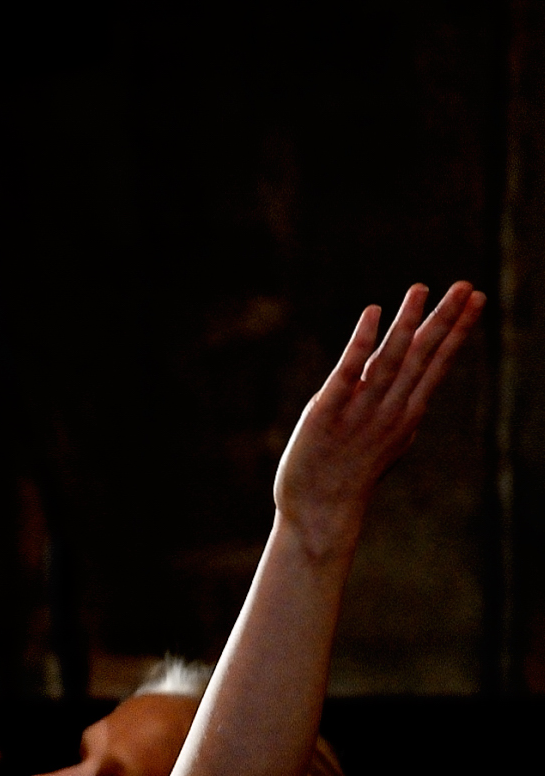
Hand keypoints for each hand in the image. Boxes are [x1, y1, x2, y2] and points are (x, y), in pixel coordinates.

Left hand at [274, 282, 485, 557]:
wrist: (320, 511)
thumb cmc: (349, 475)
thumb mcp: (382, 440)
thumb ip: (396, 411)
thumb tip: (415, 394)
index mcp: (407, 414)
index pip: (437, 363)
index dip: (457, 330)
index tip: (476, 300)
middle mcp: (391, 410)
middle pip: (423, 357)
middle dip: (446, 320)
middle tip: (467, 286)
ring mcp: (361, 411)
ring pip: (390, 359)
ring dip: (407, 323)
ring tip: (421, 289)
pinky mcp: (326, 411)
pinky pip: (348, 371)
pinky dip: (361, 342)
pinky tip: (372, 315)